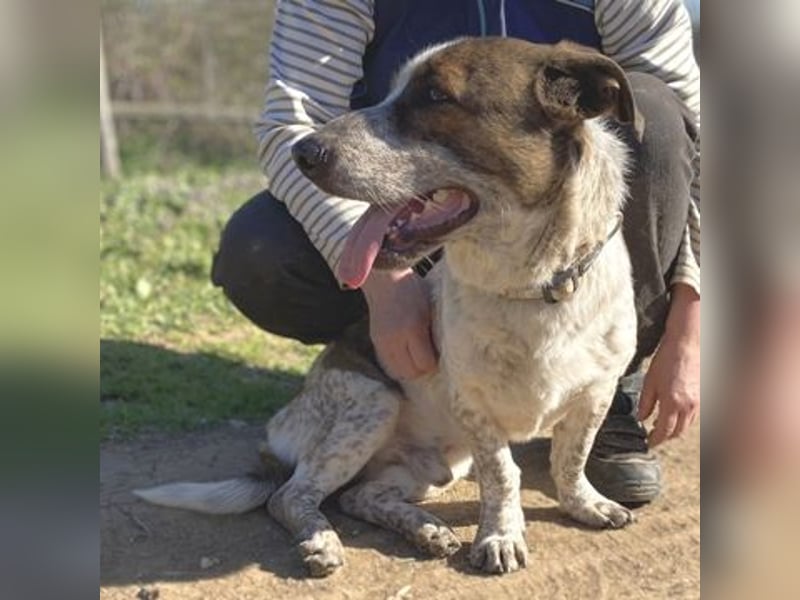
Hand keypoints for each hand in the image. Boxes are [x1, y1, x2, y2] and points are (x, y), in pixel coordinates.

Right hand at [361, 268, 437, 379]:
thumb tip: (442, 353)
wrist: (385, 280)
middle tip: (429, 359)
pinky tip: (405, 358)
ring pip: (398, 372)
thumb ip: (434, 332)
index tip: (439, 355)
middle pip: (411, 372)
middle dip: (422, 369)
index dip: (434, 363)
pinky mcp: (375, 342)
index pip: (425, 363)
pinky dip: (398, 366)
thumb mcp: (430, 309)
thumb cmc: (413, 290)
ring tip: (417, 360)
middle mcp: (396, 339)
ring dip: (409, 370)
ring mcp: (383, 342)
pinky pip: (388, 365)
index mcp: (413, 328)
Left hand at [638, 283, 699, 445]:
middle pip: (677, 432)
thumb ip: (645, 402)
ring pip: (687, 425)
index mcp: (672, 403)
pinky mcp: (704, 397)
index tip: (648, 442)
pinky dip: (683, 419)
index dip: (655, 440)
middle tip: (653, 435)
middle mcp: (688, 406)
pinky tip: (674, 414)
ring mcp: (698, 402)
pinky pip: (694, 416)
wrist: (688, 344)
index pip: (664, 432)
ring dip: (675, 429)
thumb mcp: (649, 381)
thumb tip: (640, 418)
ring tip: (662, 426)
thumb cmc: (666, 359)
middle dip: (665, 437)